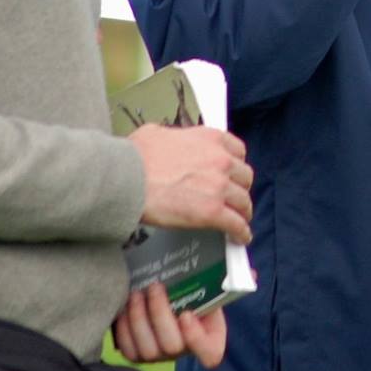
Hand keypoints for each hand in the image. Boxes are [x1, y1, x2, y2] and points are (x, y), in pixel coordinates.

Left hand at [113, 281, 226, 368]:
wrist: (174, 298)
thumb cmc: (194, 291)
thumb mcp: (209, 287)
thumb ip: (211, 282)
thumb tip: (213, 257)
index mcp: (210, 340)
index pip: (210, 354)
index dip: (196, 338)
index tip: (186, 314)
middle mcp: (185, 352)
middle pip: (172, 346)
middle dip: (159, 314)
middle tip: (155, 286)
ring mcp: (161, 357)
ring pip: (148, 350)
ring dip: (139, 319)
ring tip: (136, 294)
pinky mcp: (139, 356)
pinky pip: (129, 350)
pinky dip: (125, 329)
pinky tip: (125, 308)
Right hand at [130, 124, 253, 243]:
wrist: (126, 179)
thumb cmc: (135, 157)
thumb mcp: (158, 133)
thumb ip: (175, 136)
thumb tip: (170, 141)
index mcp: (209, 138)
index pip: (238, 151)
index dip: (236, 165)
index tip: (233, 174)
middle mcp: (220, 160)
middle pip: (244, 177)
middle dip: (240, 188)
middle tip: (233, 198)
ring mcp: (218, 186)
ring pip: (243, 202)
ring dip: (242, 211)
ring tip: (239, 219)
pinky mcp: (212, 211)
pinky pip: (236, 224)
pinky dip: (241, 232)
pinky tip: (240, 237)